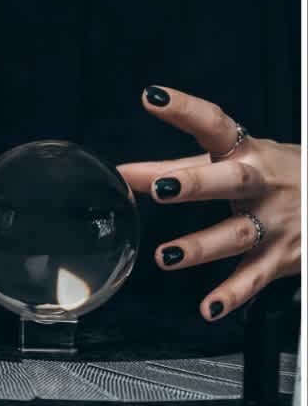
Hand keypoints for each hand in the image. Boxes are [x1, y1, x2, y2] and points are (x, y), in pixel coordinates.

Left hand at [118, 85, 301, 320]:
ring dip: (201, 246)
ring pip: (238, 233)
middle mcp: (262, 184)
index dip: (184, 109)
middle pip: (231, 180)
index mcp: (247, 152)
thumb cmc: (277, 176)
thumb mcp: (234, 162)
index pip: (214, 124)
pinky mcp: (282, 256)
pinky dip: (232, 295)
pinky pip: (254, 278)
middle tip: (160, 188)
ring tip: (166, 256)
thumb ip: (176, 166)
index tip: (153, 97)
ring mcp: (275, 221)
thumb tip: (124, 172)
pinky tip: (209, 308)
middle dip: (196, 183)